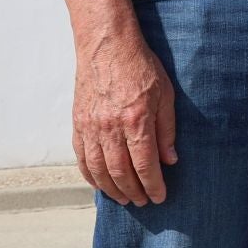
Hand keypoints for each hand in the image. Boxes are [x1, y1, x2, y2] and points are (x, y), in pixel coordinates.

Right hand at [72, 30, 177, 204]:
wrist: (106, 45)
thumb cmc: (140, 66)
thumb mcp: (165, 94)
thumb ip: (167, 130)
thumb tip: (170, 160)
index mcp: (135, 120)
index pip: (145, 164)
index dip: (153, 185)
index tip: (160, 197)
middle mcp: (110, 128)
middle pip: (120, 172)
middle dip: (133, 192)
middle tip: (143, 202)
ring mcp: (90, 127)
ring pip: (98, 170)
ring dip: (112, 189)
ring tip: (124, 199)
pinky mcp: (78, 123)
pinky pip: (81, 158)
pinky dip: (90, 176)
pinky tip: (100, 184)